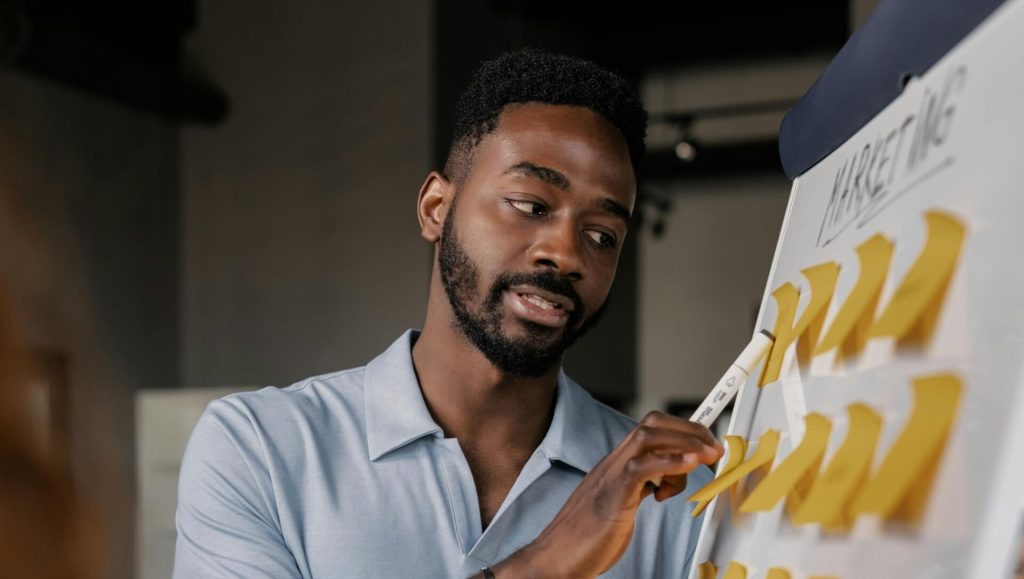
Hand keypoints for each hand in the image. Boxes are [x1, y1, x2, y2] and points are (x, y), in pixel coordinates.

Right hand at [491, 411, 722, 578]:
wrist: (555, 558)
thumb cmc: (585, 537)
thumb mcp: (622, 504)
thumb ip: (641, 488)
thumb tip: (665, 481)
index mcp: (617, 466)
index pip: (651, 430)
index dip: (682, 429)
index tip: (707, 442)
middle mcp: (614, 464)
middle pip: (652, 424)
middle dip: (689, 430)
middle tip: (714, 449)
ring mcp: (611, 477)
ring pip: (647, 437)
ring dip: (683, 441)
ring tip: (705, 457)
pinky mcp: (613, 496)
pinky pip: (641, 468)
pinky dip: (668, 463)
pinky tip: (688, 465)